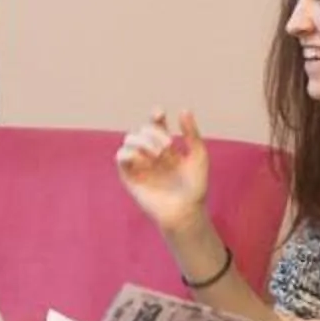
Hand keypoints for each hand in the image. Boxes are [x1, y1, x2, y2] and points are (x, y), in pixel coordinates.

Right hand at [115, 110, 210, 234]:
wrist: (186, 211)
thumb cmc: (195, 187)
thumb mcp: (198, 156)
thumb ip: (192, 134)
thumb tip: (184, 110)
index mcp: (166, 147)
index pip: (155, 125)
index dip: (155, 116)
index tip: (159, 113)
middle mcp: (150, 154)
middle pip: (142, 130)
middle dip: (154, 133)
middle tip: (167, 147)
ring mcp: (139, 165)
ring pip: (129, 139)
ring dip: (142, 141)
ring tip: (157, 154)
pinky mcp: (129, 177)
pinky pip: (120, 157)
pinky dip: (129, 152)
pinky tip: (145, 160)